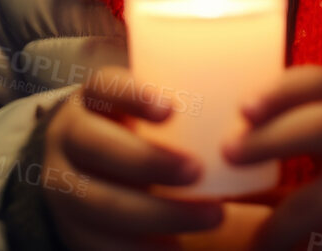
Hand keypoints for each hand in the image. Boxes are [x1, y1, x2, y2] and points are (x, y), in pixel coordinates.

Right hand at [41, 64, 226, 249]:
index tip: (171, 109)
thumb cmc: (138, 133)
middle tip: (199, 171)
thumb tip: (258, 109)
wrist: (85, 173)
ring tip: (214, 216)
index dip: (134, 95)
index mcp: (92, 99)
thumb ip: (186, 106)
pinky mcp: (71, 229)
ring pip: (101, 201)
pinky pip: (99, 244)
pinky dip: (141, 249)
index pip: (104, 86)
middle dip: (148, 161)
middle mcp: (68, 138)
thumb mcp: (147, 110)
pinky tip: (178, 248)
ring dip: (160, 213)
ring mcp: (63, 186)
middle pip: (97, 145)